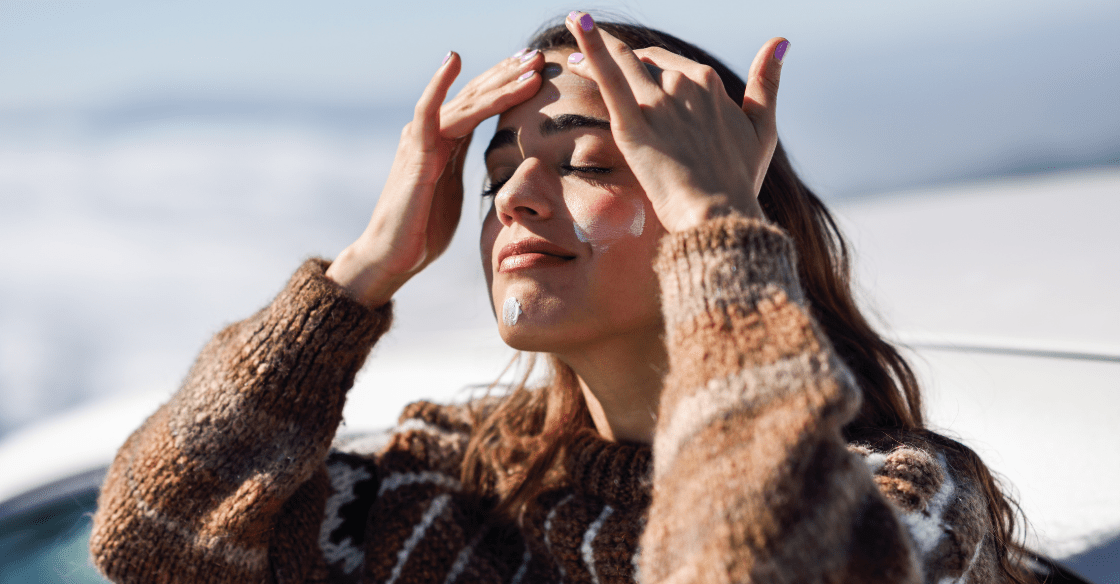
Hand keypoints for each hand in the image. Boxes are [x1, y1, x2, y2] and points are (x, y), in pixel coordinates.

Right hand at [327, 50, 544, 306]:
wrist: (392, 256)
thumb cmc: (423, 230)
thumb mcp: (454, 191)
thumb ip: (466, 168)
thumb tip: (492, 164)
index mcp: (446, 141)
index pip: (481, 104)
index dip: (508, 85)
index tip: (537, 69)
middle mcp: (432, 133)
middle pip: (476, 95)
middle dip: (509, 74)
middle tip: (539, 55)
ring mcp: (422, 140)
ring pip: (465, 102)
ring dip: (499, 83)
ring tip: (528, 65)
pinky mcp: (415, 154)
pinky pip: (427, 113)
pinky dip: (439, 85)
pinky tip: (453, 60)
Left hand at [563, 12, 787, 231]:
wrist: (719, 215)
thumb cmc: (740, 180)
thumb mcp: (762, 128)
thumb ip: (767, 82)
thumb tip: (780, 41)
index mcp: (710, 83)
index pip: (670, 64)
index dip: (647, 62)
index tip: (630, 64)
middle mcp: (683, 84)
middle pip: (642, 63)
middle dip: (616, 56)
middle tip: (584, 53)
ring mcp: (657, 103)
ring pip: (621, 63)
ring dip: (593, 48)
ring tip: (571, 42)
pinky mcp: (632, 125)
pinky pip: (609, 77)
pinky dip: (591, 47)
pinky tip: (577, 22)